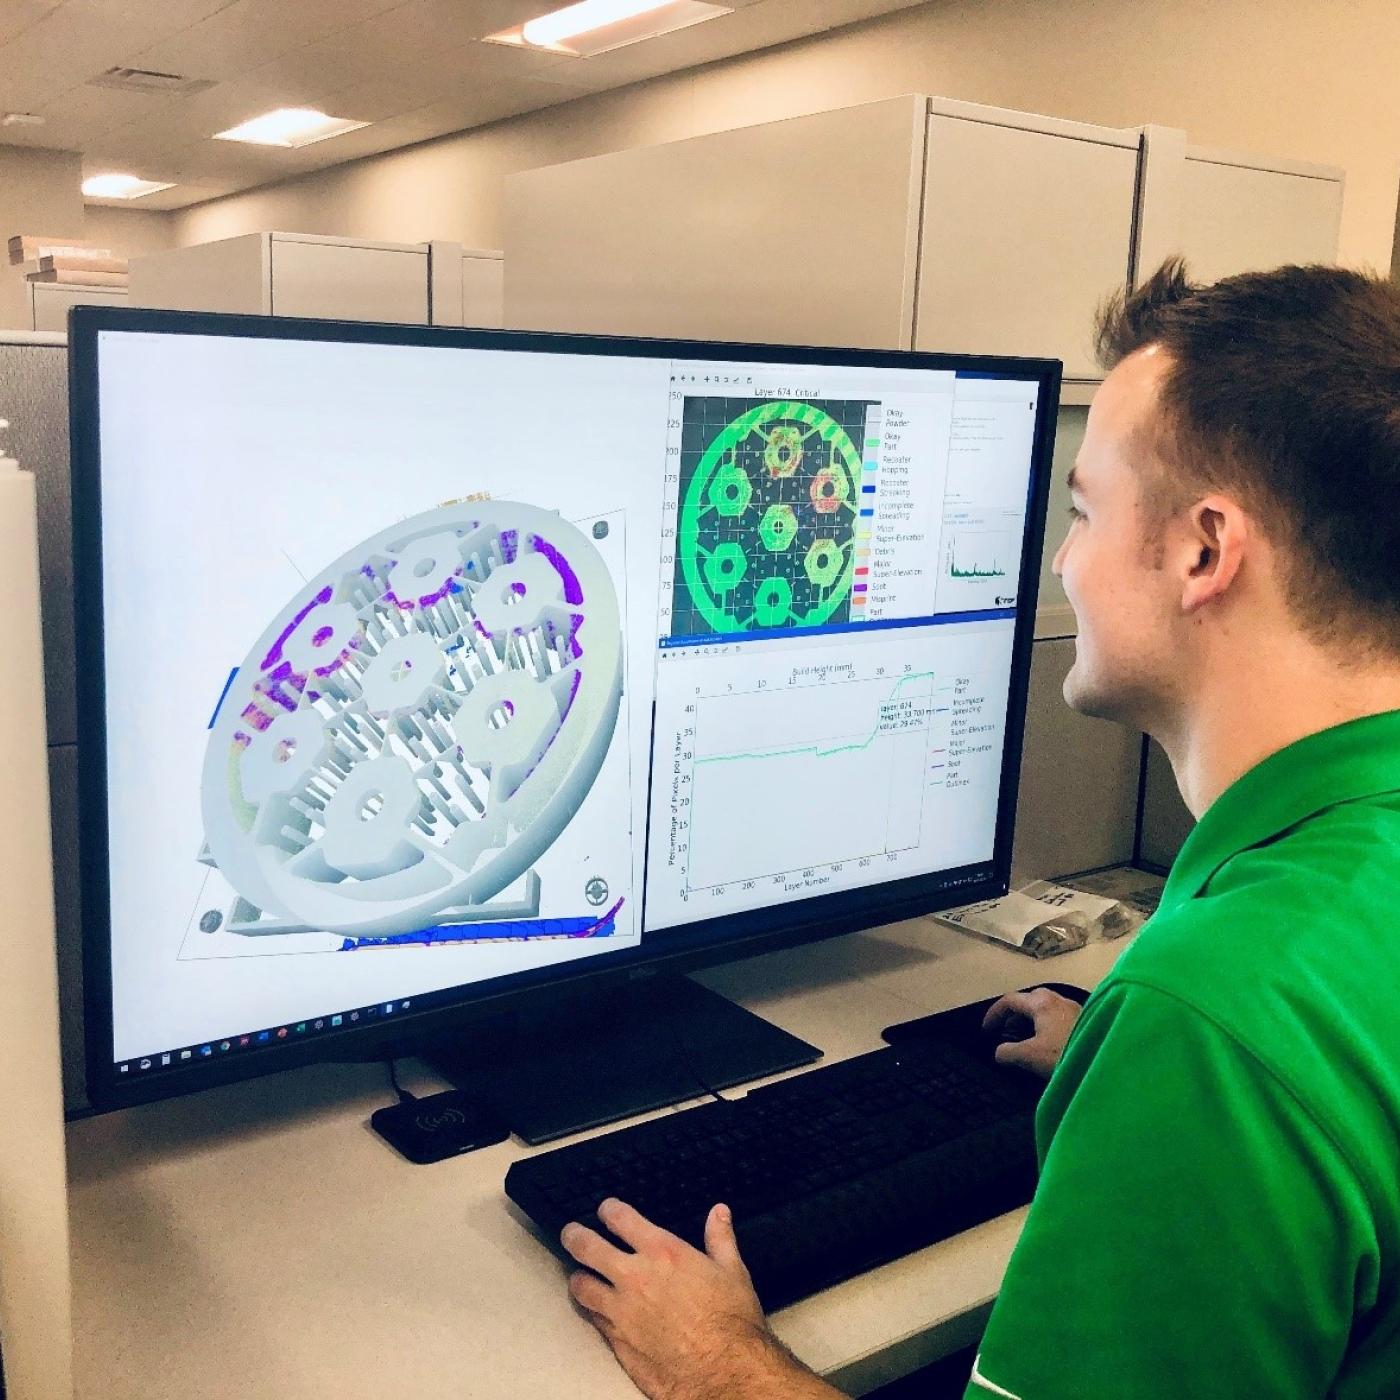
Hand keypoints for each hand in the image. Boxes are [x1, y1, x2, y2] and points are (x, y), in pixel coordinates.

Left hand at [561, 1198, 838, 1399]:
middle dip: (575, 1236)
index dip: (608, 1209)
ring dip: (578, 1277)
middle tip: (570, 1232)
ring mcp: (621, 1311)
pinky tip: (595, 1309)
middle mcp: (635, 1277)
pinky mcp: (617, 1341)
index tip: (605, 1209)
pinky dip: (592, 1311)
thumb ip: (721, 1237)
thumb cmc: (731, 1321)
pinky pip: (593, 1319)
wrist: (725, 1372)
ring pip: (581, 1286)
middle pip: (587, 1247)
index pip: (620, 1218)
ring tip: (578, 1274)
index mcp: (662, 1252)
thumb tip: (719, 1212)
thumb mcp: (732, 1271)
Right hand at [982, 987, 1083, 1078]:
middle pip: (1030, 998)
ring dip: (1033, 1019)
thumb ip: (1009, 1052)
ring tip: (1027, 1038)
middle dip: (1015, 1012)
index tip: (986, 1030)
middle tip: (1007, 1030)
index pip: (1010, 1000)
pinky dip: (1047, 1024)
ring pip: (1047, 1006)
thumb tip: (999, 1052)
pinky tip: (1050, 1043)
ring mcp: (1074, 1008)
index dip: (994, 1013)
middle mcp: (1058, 999)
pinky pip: (1060, 1016)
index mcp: (1041, 1003)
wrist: (1105, 1061)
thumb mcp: (1030, 1056)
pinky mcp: (1086, 1020)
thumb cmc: (1064, 1054)